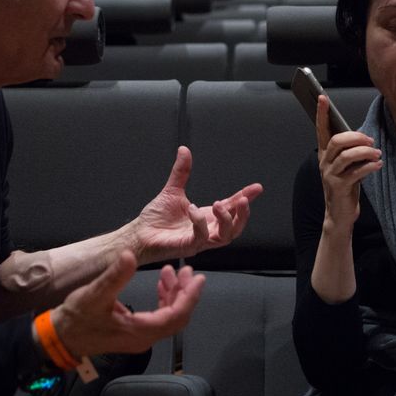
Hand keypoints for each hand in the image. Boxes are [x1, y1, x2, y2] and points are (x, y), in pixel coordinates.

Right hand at [50, 251, 204, 356]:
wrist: (60, 338)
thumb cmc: (76, 319)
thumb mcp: (95, 294)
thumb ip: (115, 276)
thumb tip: (130, 256)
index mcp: (140, 330)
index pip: (176, 315)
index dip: (190, 297)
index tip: (199, 278)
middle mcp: (144, 337)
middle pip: (177, 318)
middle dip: (185, 293)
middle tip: (187, 271)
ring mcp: (140, 337)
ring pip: (169, 318)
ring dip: (174, 295)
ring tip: (171, 273)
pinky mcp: (133, 333)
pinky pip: (158, 318)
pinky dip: (164, 301)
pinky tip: (160, 286)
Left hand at [132, 146, 262, 262]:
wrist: (139, 234)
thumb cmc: (155, 218)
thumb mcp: (172, 190)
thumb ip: (181, 172)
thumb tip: (184, 149)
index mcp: (206, 217)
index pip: (231, 208)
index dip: (245, 198)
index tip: (256, 188)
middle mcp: (207, 229)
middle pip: (236, 227)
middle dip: (243, 214)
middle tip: (243, 200)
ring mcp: (199, 240)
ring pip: (226, 236)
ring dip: (227, 220)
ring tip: (220, 204)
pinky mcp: (189, 246)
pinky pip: (202, 237)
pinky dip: (200, 222)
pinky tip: (193, 210)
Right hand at [315, 94, 380, 232]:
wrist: (340, 215)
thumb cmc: (345, 187)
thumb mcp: (347, 167)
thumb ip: (351, 152)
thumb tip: (364, 138)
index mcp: (325, 155)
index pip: (321, 130)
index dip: (321, 114)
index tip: (322, 98)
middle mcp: (325, 163)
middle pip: (337, 140)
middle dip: (356, 137)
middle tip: (371, 140)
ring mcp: (330, 175)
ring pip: (347, 156)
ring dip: (365, 152)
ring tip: (377, 153)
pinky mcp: (339, 187)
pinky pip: (356, 172)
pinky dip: (369, 166)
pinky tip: (378, 165)